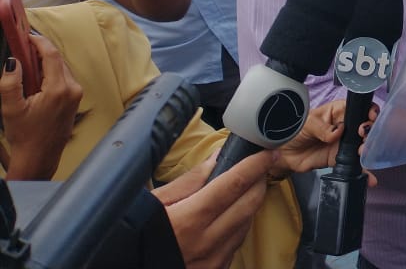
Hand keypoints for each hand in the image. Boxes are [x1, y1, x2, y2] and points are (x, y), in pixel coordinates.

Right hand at [0, 35, 82, 179]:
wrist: (39, 157)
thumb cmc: (25, 136)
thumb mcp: (11, 109)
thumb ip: (10, 83)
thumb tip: (13, 61)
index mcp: (59, 89)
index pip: (52, 55)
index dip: (39, 42)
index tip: (26, 36)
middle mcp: (72, 89)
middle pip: (57, 60)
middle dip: (41, 51)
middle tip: (23, 46)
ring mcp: (76, 94)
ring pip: (61, 68)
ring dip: (46, 62)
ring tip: (27, 62)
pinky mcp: (75, 99)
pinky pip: (64, 78)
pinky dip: (51, 73)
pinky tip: (37, 78)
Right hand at [157, 151, 274, 268]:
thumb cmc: (133, 239)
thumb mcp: (152, 205)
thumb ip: (188, 182)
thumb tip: (216, 159)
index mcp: (187, 222)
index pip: (234, 184)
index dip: (255, 165)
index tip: (267, 152)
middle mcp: (205, 244)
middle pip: (249, 204)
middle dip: (258, 181)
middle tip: (258, 166)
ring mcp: (213, 262)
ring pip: (246, 224)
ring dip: (248, 204)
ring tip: (241, 189)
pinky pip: (235, 244)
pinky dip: (237, 226)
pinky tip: (228, 217)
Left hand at [274, 98, 378, 176]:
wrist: (283, 153)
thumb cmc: (293, 130)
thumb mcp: (306, 123)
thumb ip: (321, 127)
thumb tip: (337, 131)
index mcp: (337, 111)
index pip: (357, 108)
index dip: (368, 110)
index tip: (370, 116)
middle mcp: (344, 126)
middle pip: (364, 126)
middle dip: (370, 130)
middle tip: (363, 136)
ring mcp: (343, 143)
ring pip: (362, 144)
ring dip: (368, 148)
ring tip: (362, 153)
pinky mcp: (340, 159)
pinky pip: (354, 164)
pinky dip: (363, 171)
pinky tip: (370, 178)